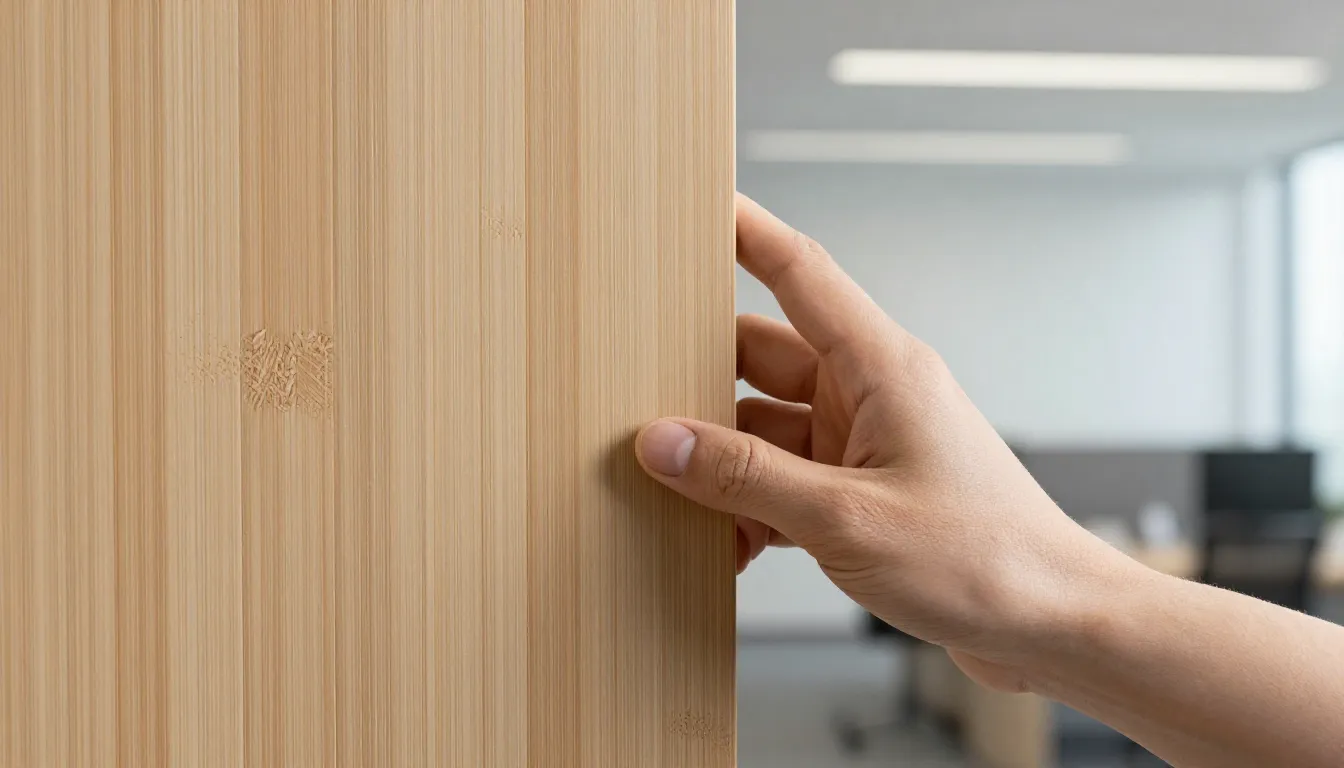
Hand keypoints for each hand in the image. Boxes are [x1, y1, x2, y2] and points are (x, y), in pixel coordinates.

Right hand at [635, 194, 1140, 691]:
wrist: (1051, 623)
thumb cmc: (985, 560)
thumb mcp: (845, 519)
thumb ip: (746, 478)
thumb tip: (663, 442)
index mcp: (881, 368)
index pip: (799, 272)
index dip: (744, 230)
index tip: (695, 204)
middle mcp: (870, 392)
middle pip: (759, 358)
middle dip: (699, 385)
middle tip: (638, 401)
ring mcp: (865, 441)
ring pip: (764, 429)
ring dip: (724, 468)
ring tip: (683, 509)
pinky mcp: (862, 489)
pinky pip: (784, 479)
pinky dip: (752, 508)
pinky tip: (732, 549)